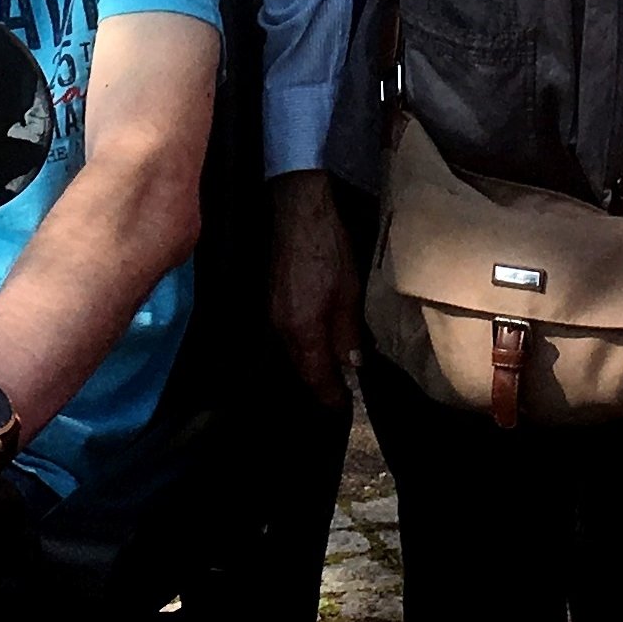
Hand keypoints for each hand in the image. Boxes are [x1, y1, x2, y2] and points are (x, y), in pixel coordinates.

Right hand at [270, 172, 361, 407]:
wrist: (298, 212)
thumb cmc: (328, 250)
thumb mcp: (348, 295)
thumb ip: (348, 335)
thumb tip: (352, 366)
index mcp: (300, 332)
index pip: (315, 380)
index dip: (331, 398)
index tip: (344, 409)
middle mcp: (279, 330)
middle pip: (299, 370)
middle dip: (318, 386)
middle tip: (339, 396)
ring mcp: (270, 316)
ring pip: (291, 354)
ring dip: (310, 366)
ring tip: (329, 375)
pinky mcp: (269, 302)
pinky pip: (285, 337)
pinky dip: (301, 347)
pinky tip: (315, 346)